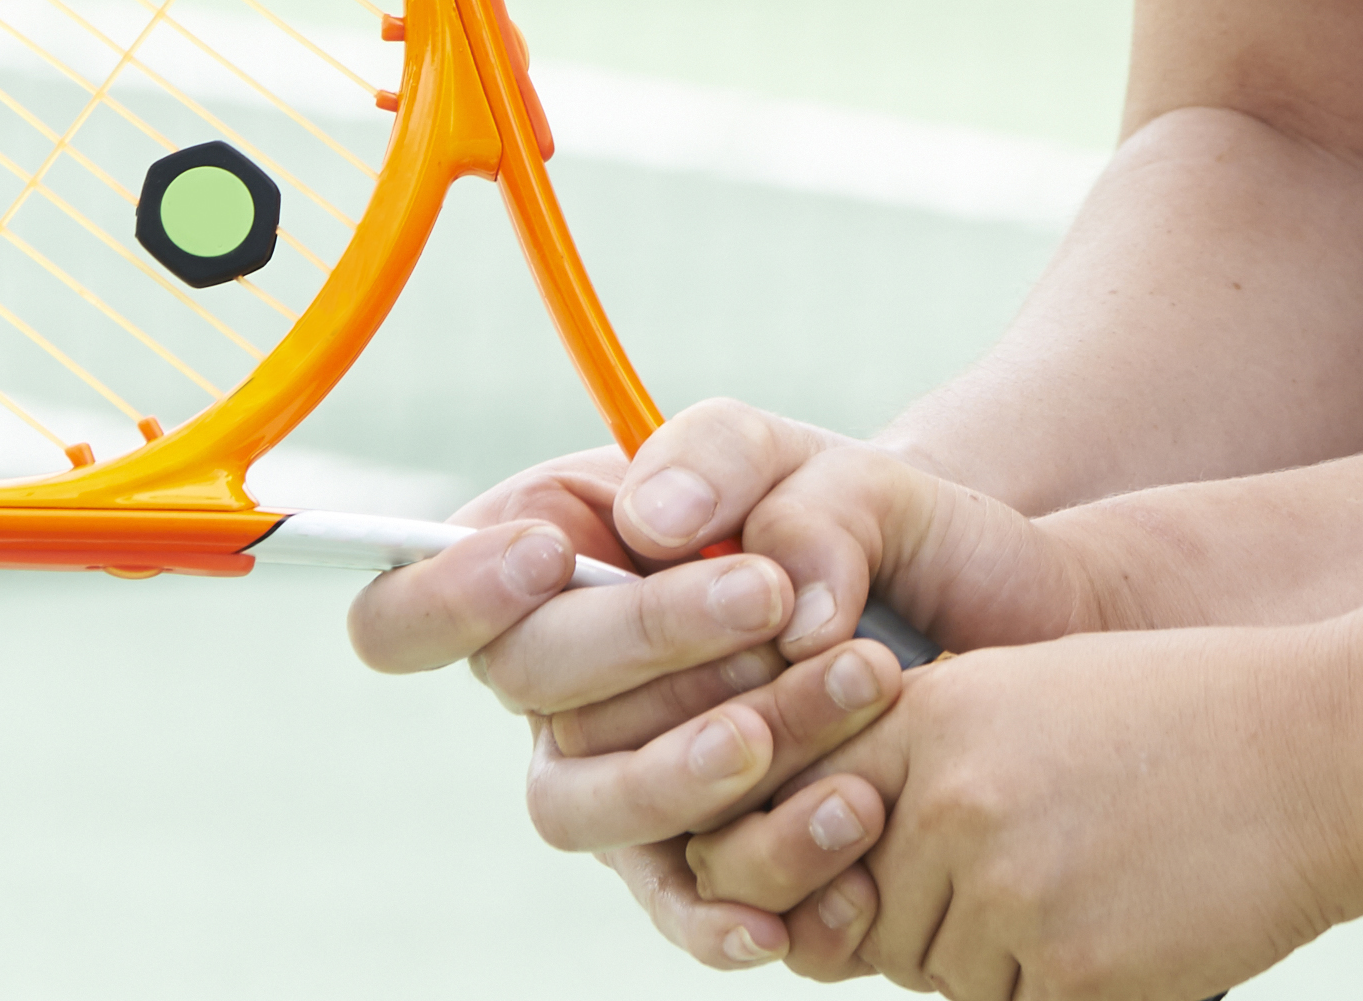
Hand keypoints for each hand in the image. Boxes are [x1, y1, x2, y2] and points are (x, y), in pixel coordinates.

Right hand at [343, 415, 904, 973]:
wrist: (956, 613)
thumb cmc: (847, 521)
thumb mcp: (801, 452)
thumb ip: (725, 458)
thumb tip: (654, 525)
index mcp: (544, 568)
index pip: (406, 608)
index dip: (449, 593)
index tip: (554, 555)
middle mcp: (560, 689)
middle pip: (525, 685)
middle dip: (645, 637)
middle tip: (773, 600)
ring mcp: (617, 783)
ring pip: (586, 807)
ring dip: (691, 763)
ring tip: (833, 694)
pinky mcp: (693, 864)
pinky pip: (676, 906)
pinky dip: (724, 911)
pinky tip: (786, 906)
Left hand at [700, 628, 1362, 1000]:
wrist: (1325, 749)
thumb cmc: (1181, 715)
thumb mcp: (1029, 689)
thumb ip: (924, 752)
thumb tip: (831, 848)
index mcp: (929, 716)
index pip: (805, 819)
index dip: (827, 857)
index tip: (869, 866)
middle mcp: (951, 803)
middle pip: (873, 920)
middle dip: (930, 919)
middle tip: (1030, 876)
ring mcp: (1010, 892)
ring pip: (943, 977)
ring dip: (999, 960)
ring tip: (1093, 885)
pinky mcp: (1073, 970)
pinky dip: (1065, 988)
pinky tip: (1128, 923)